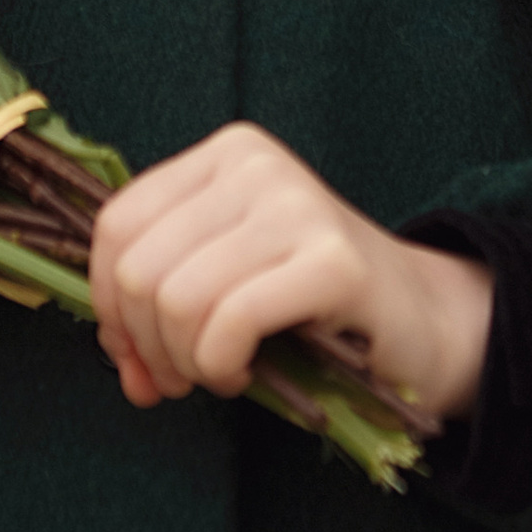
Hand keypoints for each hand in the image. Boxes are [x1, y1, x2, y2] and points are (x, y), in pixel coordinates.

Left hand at [88, 121, 491, 423]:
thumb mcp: (225, 276)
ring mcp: (297, 205)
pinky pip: (229, 323)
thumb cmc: (311, 305)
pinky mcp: (332, 261)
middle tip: (180, 378)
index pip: (117, 225)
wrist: (423, 322)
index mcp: (226, 153)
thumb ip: (158, 299)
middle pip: (139, 269)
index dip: (108, 306)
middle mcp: (257, 165)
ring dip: (186, 363)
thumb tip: (115, 358)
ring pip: (176, 299)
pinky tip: (244, 373)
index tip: (134, 356)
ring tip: (218, 373)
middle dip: (146, 345)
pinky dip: (220, 366)